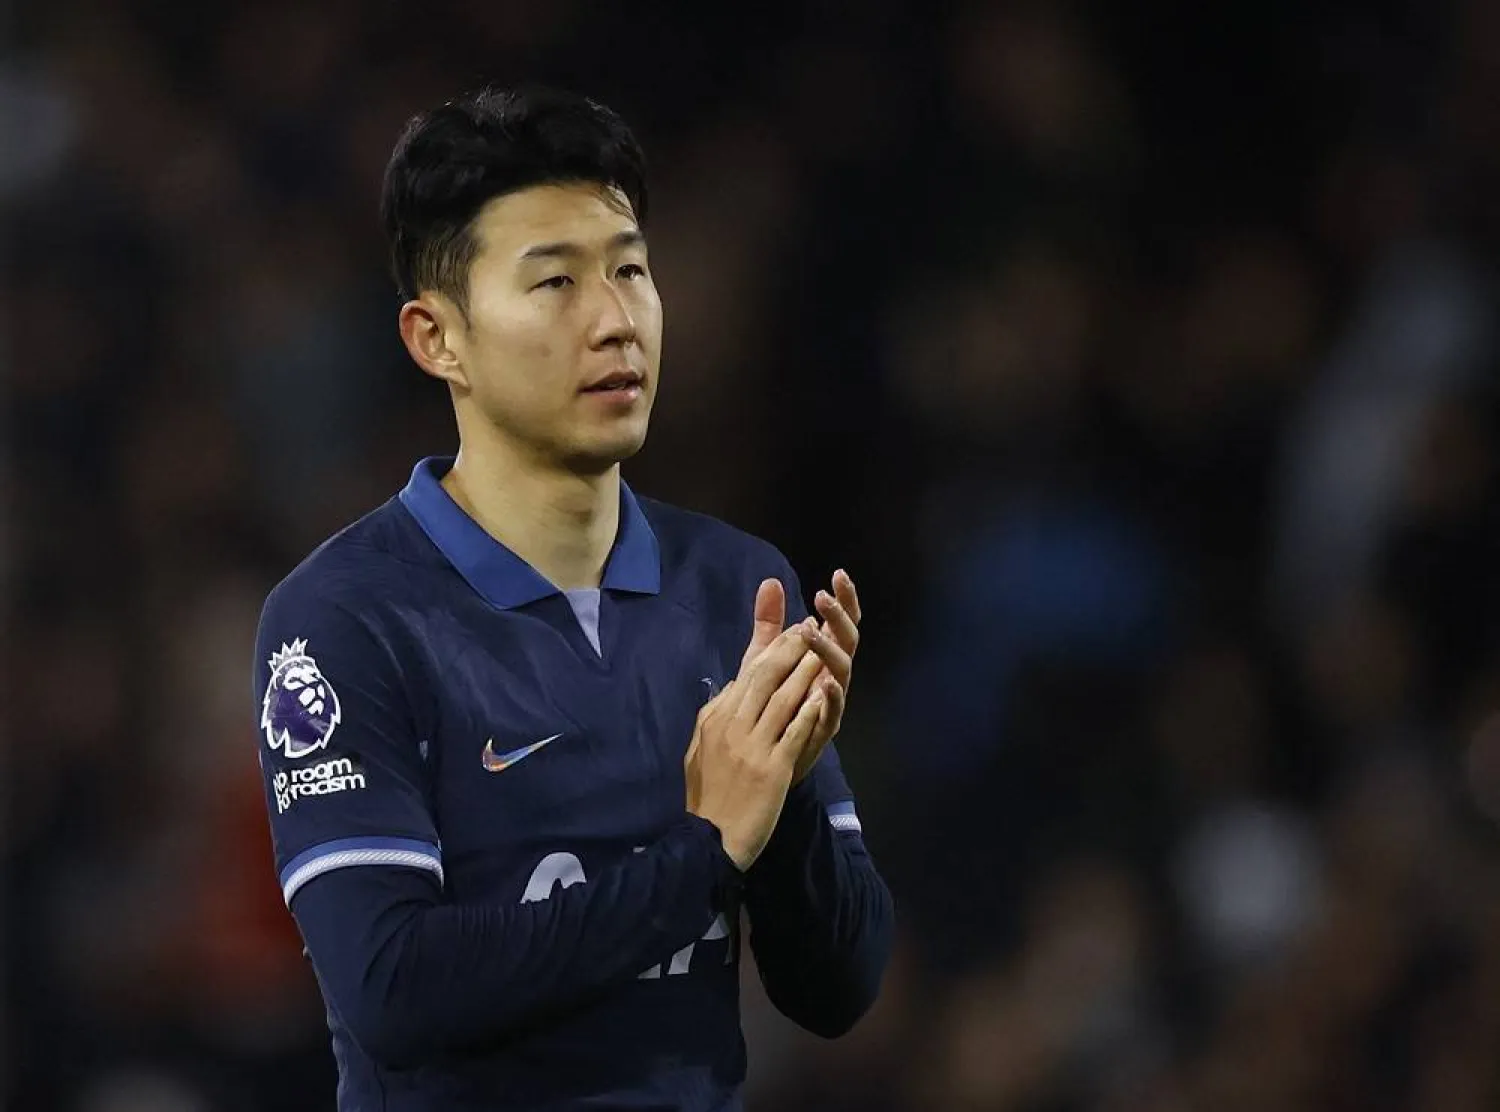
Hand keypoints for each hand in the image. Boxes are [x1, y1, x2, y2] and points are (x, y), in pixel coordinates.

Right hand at [683, 620, 828, 869]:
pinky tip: (825, 693)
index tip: (790, 629)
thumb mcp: (700, 748)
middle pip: (765, 677)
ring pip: (782, 699)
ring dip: (805, 671)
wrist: (709, 839)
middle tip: (810, 627)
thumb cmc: (707, 796)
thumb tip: (733, 688)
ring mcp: (753, 746)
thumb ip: (715, 716)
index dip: (771, 648)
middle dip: (789, 648)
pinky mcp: (772, 768)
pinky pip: (794, 732)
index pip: (746, 674)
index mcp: (716, 718)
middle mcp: (733, 726)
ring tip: (824, 650)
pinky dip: (811, 711)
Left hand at [729, 572, 861, 783]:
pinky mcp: (822, 731)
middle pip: (847, 641)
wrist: (759, 761)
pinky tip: (826, 683)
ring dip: (829, 651)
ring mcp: (830, 703)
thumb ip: (770, 624)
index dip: (843, 600)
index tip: (837, 575)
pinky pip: (833, 713)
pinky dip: (832, 698)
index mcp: (821, 657)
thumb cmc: (768, 706)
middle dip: (840, 618)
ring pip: (842, 672)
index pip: (837, 623)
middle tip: (822, 598)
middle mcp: (831, 675)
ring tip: (814, 632)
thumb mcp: (763, 660)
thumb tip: (771, 581)